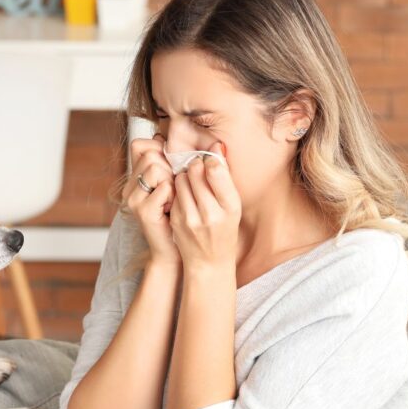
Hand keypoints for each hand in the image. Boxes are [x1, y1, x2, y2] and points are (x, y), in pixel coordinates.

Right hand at [123, 132, 179, 266]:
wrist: (175, 251)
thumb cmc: (178, 216)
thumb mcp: (174, 184)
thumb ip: (170, 162)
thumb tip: (167, 134)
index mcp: (135, 178)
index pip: (139, 145)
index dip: (158, 148)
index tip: (171, 166)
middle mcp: (129, 187)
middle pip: (150, 154)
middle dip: (169, 166)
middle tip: (174, 188)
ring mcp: (133, 199)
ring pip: (155, 167)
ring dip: (172, 180)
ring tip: (174, 198)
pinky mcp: (143, 211)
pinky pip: (164, 186)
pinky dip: (175, 194)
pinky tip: (174, 207)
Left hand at [169, 141, 240, 270]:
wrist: (209, 262)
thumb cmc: (224, 230)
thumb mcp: (233, 206)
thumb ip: (224, 178)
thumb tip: (216, 146)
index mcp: (230, 207)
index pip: (215, 170)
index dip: (211, 160)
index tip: (210, 161)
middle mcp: (211, 213)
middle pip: (195, 171)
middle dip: (196, 165)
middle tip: (198, 169)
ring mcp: (190, 218)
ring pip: (181, 179)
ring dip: (185, 176)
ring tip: (192, 183)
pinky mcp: (176, 220)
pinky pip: (174, 191)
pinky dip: (178, 189)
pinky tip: (185, 197)